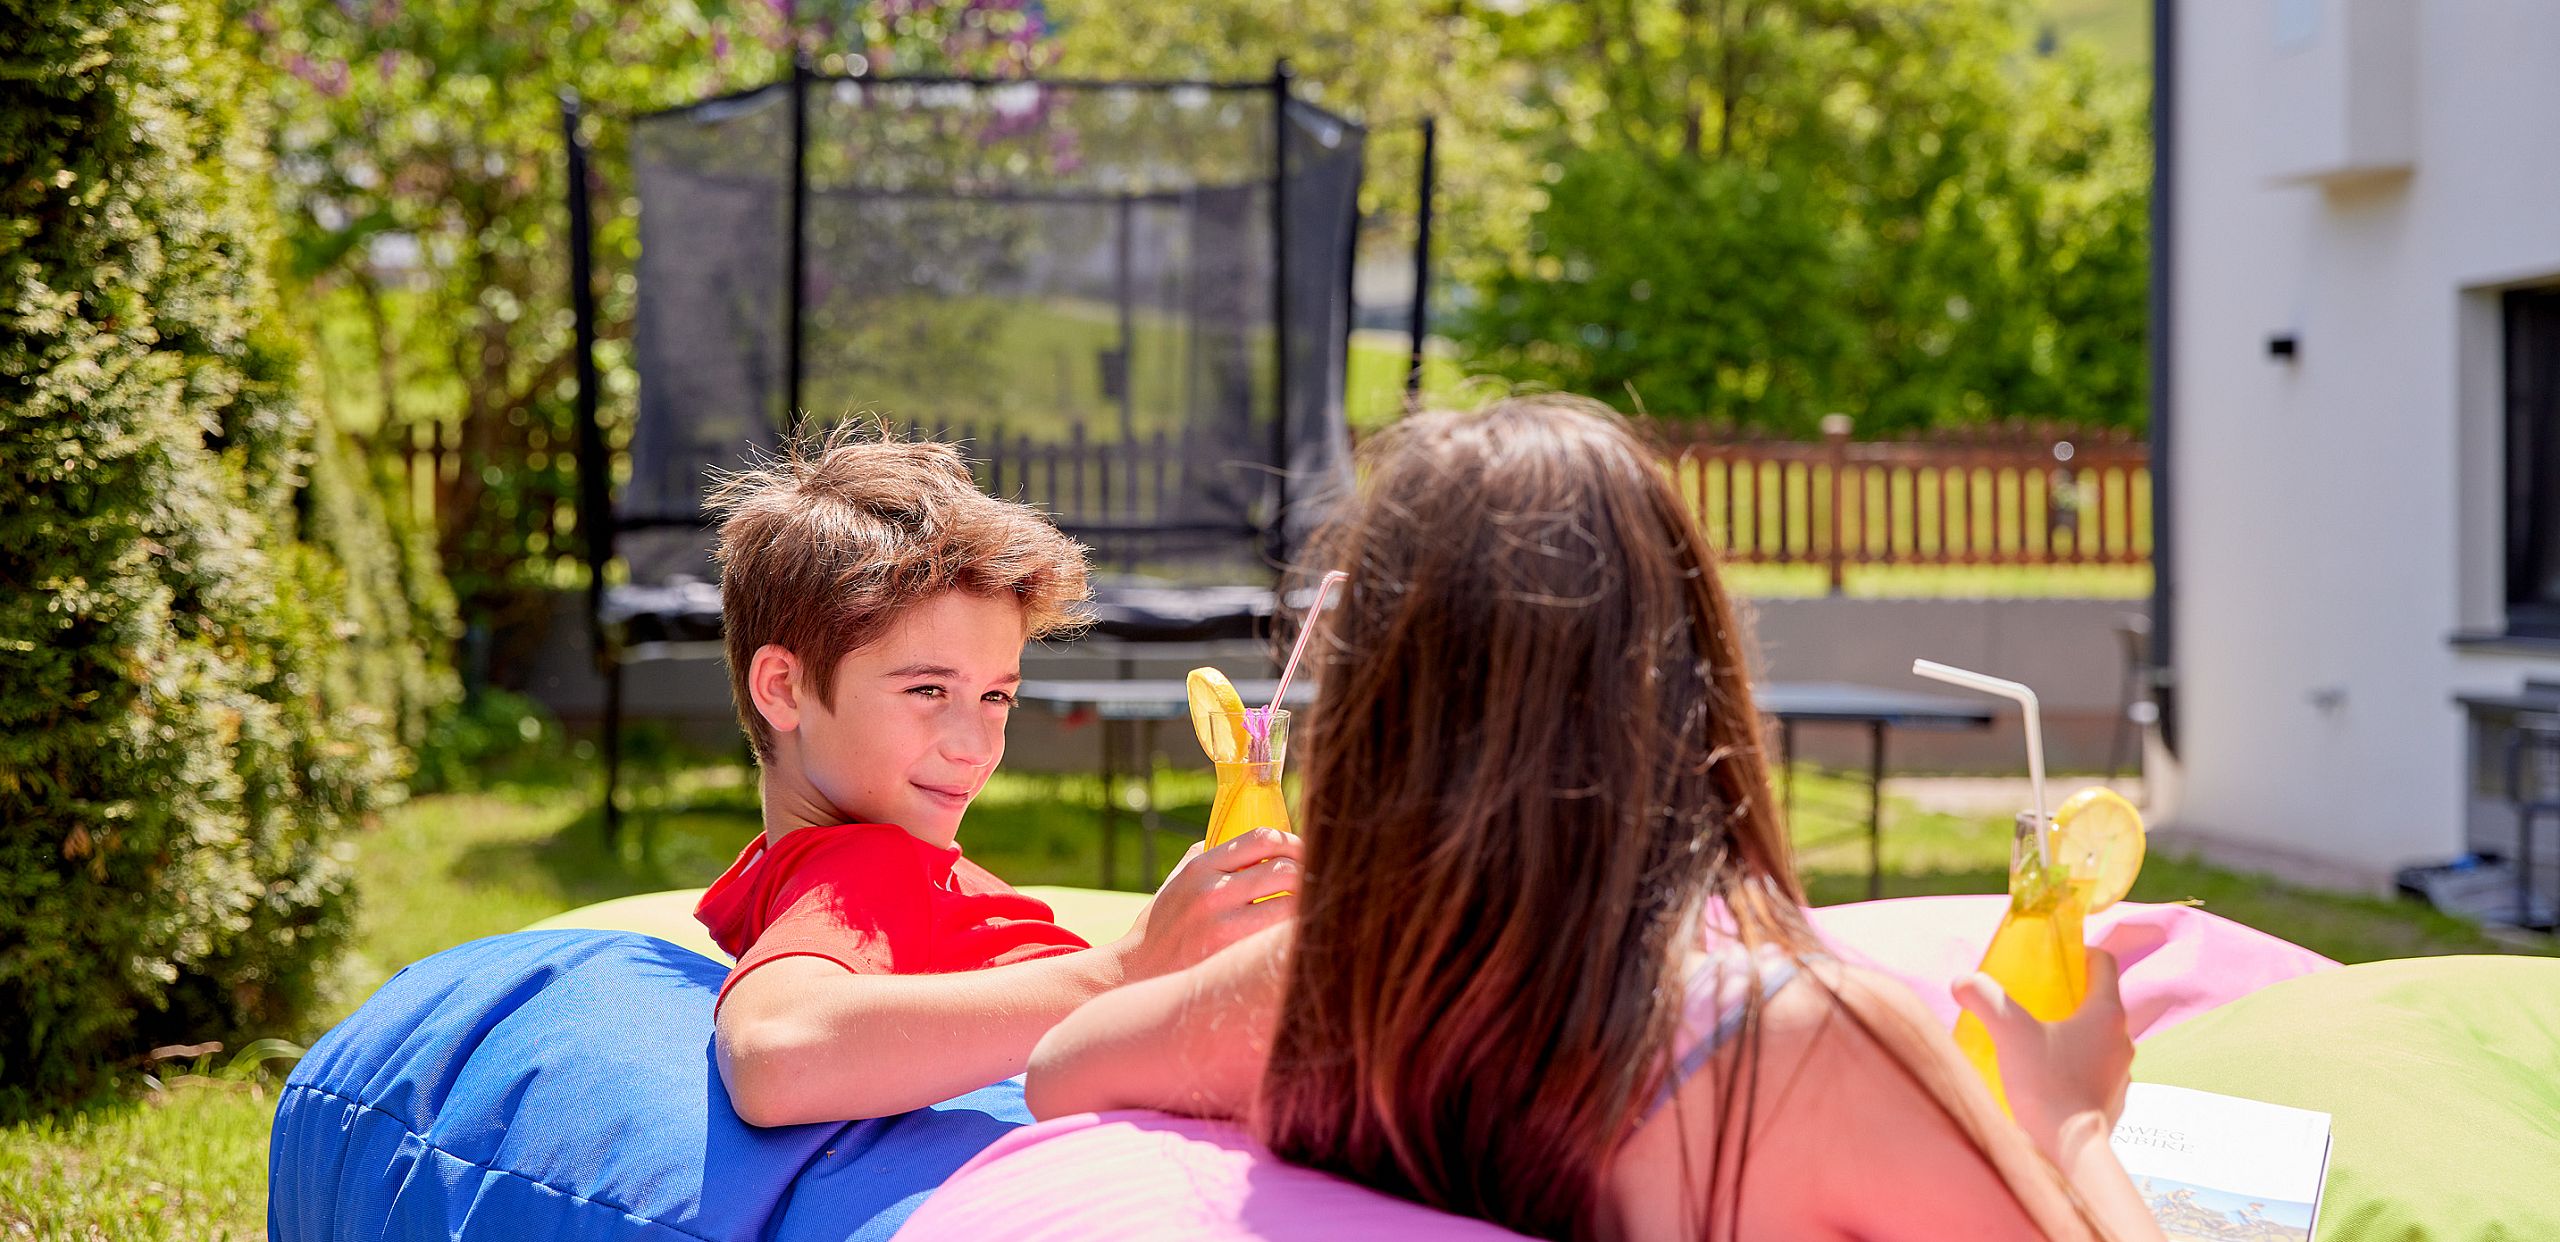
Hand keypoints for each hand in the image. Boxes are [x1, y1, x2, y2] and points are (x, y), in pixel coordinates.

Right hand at [1110, 829, 1300, 981]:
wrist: (1138, 971)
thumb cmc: (1164, 924)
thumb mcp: (1179, 880)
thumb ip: (1208, 855)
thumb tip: (1246, 842)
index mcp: (1202, 866)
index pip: (1263, 838)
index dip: (1293, 843)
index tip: (1304, 853)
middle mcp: (1212, 890)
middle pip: (1284, 869)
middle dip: (1308, 873)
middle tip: (1318, 883)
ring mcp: (1222, 925)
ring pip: (1289, 905)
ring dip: (1307, 906)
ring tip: (1312, 910)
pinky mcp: (1230, 955)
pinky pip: (1277, 937)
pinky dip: (1292, 933)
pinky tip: (1296, 935)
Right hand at [1951, 948, 2134, 1158]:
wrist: (2067, 1151)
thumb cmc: (2045, 1085)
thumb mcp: (2009, 1032)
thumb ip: (1984, 998)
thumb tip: (1962, 982)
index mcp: (2106, 1013)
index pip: (2104, 963)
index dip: (2079, 954)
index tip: (2053, 961)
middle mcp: (2123, 1039)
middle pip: (2099, 1001)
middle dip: (2068, 996)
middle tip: (2035, 1002)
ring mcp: (2122, 1071)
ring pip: (2099, 1037)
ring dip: (2073, 1033)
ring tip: (2038, 1043)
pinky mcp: (2115, 1099)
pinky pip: (2097, 1069)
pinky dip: (2076, 1065)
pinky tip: (2048, 1077)